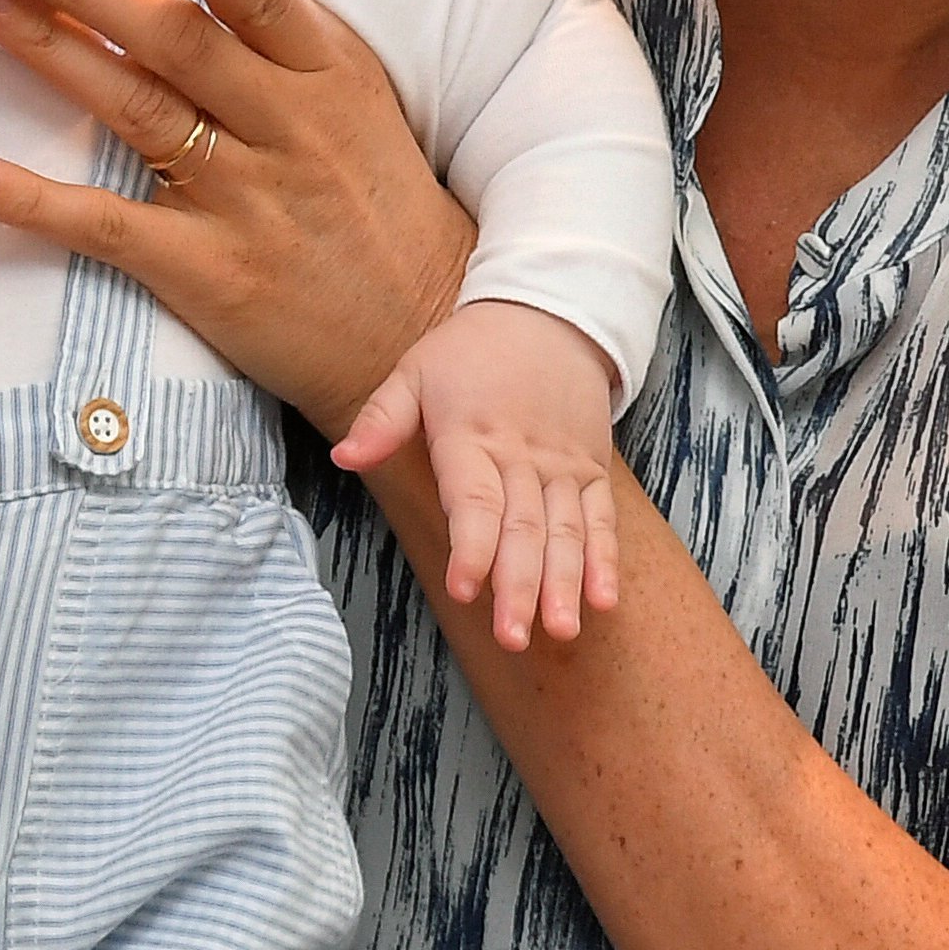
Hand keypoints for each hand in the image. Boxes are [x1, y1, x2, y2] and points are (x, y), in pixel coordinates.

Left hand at [0, 0, 469, 433]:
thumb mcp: (358, 102)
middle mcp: (287, 128)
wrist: (419, 332)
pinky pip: (108, 228)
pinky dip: (35, 201)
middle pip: (177, 44)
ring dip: (47, 48)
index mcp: (328, 75)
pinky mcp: (205, 271)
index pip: (274, 10)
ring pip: (134, 110)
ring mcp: (243, 201)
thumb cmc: (374, 199)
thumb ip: (281, 37)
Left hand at [334, 299, 621, 647]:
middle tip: (512, 636)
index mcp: (471, 435)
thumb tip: (344, 459)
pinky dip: (604, 561)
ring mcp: (561, 466)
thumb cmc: (469, 350)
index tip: (464, 589)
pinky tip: (603, 601)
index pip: (474, 499)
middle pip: (522, 528)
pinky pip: (600, 519)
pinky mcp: (590, 471)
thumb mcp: (414, 369)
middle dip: (518, 586)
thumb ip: (381, 419)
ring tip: (561, 631)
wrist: (546, 314)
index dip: (471, 546)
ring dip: (563, 584)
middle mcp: (521, 456)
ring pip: (565, 531)